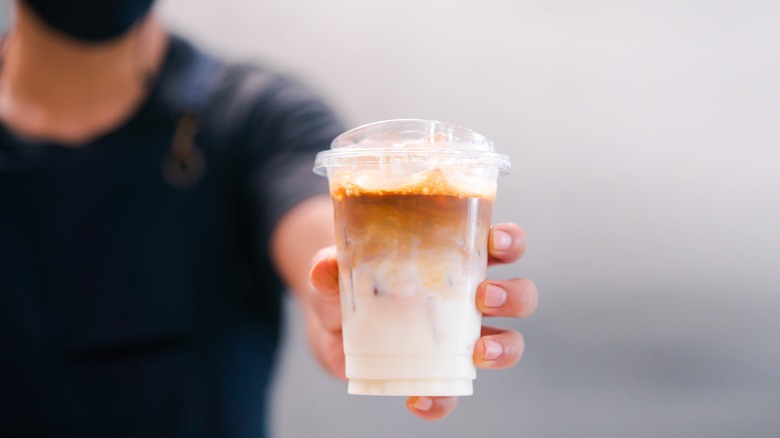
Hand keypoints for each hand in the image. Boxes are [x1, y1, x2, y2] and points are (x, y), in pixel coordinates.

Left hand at [308, 223, 537, 419]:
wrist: (333, 323)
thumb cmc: (350, 281)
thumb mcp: (336, 269)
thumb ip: (329, 266)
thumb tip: (326, 267)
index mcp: (457, 258)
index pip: (500, 244)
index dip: (509, 240)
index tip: (495, 239)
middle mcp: (470, 297)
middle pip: (519, 294)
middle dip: (513, 295)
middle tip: (484, 296)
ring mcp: (461, 336)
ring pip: (509, 341)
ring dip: (505, 347)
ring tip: (479, 351)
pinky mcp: (440, 372)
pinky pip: (456, 391)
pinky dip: (443, 400)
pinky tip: (420, 399)